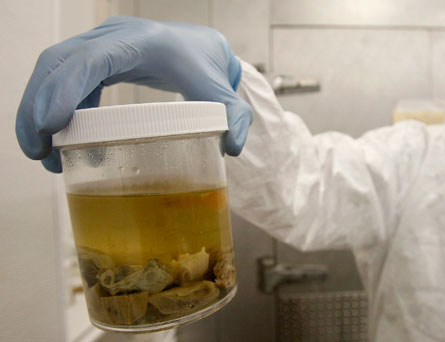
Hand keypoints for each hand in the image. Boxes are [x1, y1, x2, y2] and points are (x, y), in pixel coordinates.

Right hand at [16, 16, 251, 172]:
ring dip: (40, 110)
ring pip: (54, 70)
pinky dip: (57, 109)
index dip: (65, 88)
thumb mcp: (222, 93)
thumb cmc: (206, 66)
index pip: (92, 59)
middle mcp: (113, 38)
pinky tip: (64, 143)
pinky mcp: (95, 59)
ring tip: (45, 156)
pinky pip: (66, 79)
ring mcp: (100, 45)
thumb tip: (231, 147)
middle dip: (38, 105)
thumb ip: (235, 116)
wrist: (200, 46)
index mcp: (141, 43)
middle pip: (59, 63)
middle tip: (39, 152)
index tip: (49, 126)